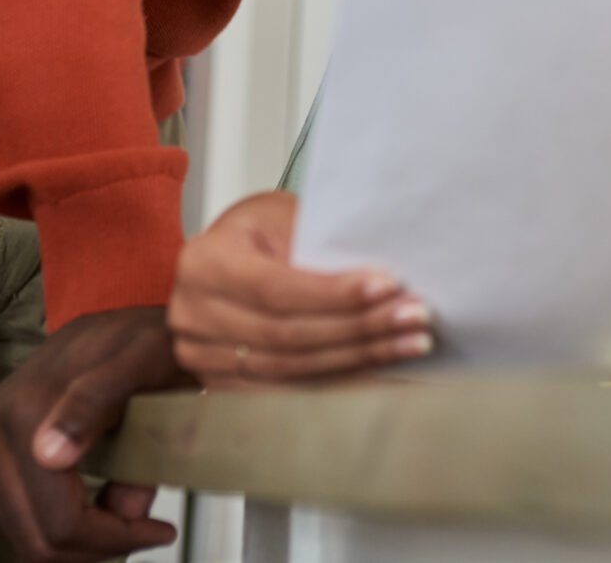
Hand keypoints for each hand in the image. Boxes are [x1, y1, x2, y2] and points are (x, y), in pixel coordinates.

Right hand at [0, 305, 184, 561]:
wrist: (127, 321)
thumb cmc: (149, 339)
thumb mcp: (147, 358)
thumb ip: (101, 399)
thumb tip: (50, 456)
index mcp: (23, 412)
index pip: (60, 520)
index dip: (115, 538)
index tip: (161, 529)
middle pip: (35, 538)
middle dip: (97, 546)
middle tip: (147, 527)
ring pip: (26, 535)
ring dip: (82, 539)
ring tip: (130, 512)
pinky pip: (22, 515)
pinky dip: (64, 524)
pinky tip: (104, 503)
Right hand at [168, 189, 433, 385]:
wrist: (226, 257)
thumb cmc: (260, 231)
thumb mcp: (282, 217)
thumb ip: (318, 244)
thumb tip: (385, 279)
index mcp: (205, 263)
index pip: (277, 289)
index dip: (335, 294)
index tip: (390, 287)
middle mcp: (194, 315)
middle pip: (288, 335)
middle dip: (360, 329)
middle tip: (415, 319)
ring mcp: (204, 358)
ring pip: (293, 370)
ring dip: (359, 360)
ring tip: (410, 345)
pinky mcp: (224, 385)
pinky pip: (290, 392)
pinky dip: (340, 385)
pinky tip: (382, 377)